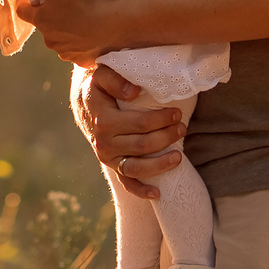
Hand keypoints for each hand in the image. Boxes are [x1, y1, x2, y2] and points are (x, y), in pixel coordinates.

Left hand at [12, 0, 120, 65]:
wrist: (112, 26)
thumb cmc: (85, 4)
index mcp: (40, 20)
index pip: (21, 10)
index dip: (25, 2)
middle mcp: (48, 39)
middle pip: (42, 25)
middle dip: (48, 16)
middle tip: (63, 5)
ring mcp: (63, 51)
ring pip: (58, 38)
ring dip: (63, 31)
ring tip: (79, 20)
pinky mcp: (78, 60)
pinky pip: (74, 50)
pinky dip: (77, 43)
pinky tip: (88, 34)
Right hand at [72, 67, 186, 196]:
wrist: (85, 105)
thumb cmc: (99, 87)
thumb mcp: (101, 75)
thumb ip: (115, 80)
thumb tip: (134, 92)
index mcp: (103, 120)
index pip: (140, 123)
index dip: (161, 119)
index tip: (177, 113)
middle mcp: (104, 142)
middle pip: (143, 145)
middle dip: (167, 137)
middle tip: (182, 128)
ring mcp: (108, 157)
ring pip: (136, 167)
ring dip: (160, 165)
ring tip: (179, 157)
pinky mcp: (112, 165)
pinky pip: (126, 182)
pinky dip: (141, 191)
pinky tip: (158, 194)